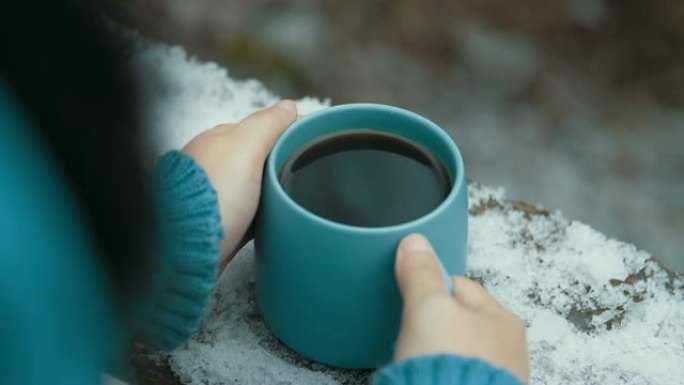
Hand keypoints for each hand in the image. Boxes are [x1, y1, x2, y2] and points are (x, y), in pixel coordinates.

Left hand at [182, 100, 296, 270]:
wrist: (191, 248)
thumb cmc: (213, 196)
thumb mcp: (245, 148)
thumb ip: (268, 124)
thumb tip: (288, 107)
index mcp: (219, 140)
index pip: (263, 128)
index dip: (292, 132)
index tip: (316, 141)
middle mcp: (216, 165)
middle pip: (263, 158)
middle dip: (286, 163)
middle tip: (312, 173)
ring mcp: (219, 194)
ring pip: (260, 186)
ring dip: (277, 190)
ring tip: (300, 195)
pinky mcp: (223, 222)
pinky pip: (253, 212)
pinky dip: (268, 213)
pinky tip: (280, 218)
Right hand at [393, 234, 529, 381]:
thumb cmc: (448, 368)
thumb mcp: (427, 309)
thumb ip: (421, 274)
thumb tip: (414, 243)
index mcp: (502, 319)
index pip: (459, 286)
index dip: (429, 286)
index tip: (409, 295)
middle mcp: (508, 350)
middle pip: (458, 320)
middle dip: (432, 324)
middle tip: (410, 331)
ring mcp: (496, 379)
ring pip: (456, 352)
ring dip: (435, 353)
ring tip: (415, 360)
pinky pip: (455, 376)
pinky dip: (438, 375)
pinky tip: (425, 380)